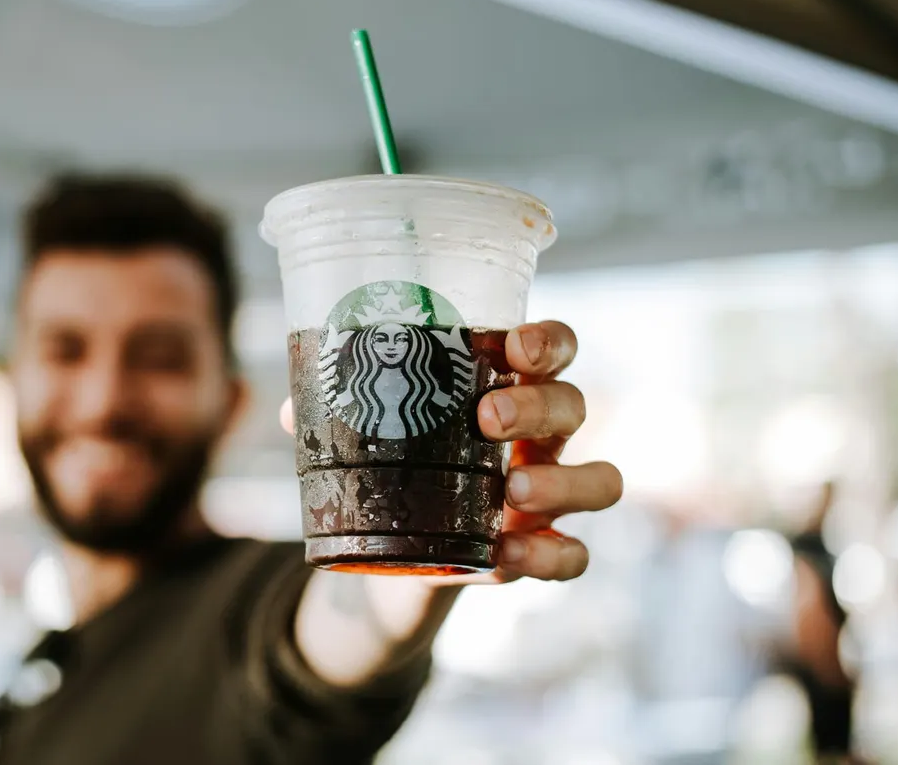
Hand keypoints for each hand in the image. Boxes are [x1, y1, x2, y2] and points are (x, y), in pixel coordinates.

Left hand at [279, 320, 620, 586]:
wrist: (399, 552)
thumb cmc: (399, 465)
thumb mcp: (371, 435)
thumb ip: (339, 416)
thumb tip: (296, 410)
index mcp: (506, 389)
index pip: (554, 349)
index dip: (549, 341)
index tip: (517, 347)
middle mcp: (541, 438)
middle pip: (574, 405)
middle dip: (539, 406)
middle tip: (488, 417)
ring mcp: (549, 495)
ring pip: (600, 480)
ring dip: (562, 480)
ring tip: (513, 491)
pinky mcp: (540, 552)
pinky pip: (575, 556)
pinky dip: (548, 556)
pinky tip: (506, 555)